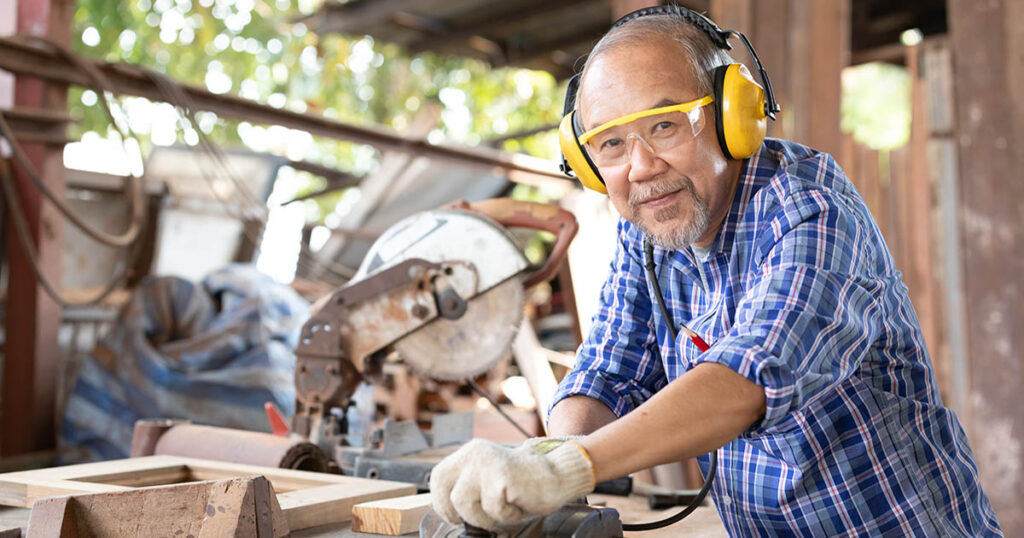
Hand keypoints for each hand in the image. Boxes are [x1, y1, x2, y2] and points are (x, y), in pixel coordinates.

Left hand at [429, 437, 594, 528]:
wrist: (557, 475)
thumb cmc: (524, 485)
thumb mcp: (488, 481)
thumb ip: (468, 487)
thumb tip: (449, 513)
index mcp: (470, 453)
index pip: (438, 477)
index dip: (441, 502)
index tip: (455, 516)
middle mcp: (475, 453)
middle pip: (446, 491)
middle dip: (457, 513)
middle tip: (478, 520)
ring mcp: (486, 463)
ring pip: (463, 503)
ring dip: (483, 517)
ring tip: (503, 511)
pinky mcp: (501, 475)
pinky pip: (492, 508)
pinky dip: (506, 516)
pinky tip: (518, 505)